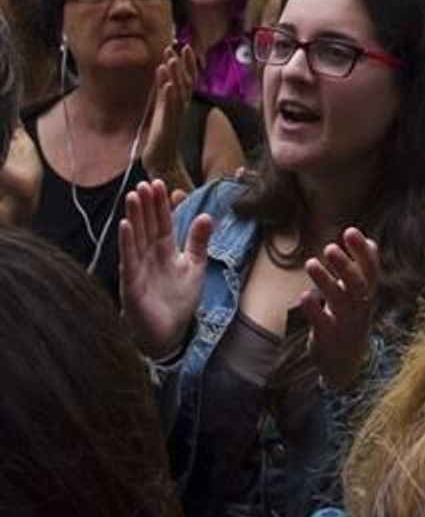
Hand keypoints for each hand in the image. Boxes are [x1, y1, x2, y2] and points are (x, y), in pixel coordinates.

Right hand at [118, 179, 211, 357]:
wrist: (170, 334)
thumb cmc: (179, 300)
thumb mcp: (195, 266)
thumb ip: (199, 242)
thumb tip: (207, 215)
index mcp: (164, 250)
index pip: (162, 222)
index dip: (161, 204)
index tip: (159, 183)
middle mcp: (149, 256)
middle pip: (146, 225)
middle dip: (145, 205)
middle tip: (144, 183)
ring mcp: (138, 269)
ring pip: (135, 238)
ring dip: (133, 217)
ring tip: (132, 196)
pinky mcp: (132, 284)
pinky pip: (128, 260)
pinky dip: (126, 242)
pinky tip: (125, 225)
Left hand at [142, 44, 198, 189]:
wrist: (161, 160)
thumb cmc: (161, 135)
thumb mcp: (162, 109)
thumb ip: (163, 91)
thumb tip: (163, 72)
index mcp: (180, 102)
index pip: (188, 78)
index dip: (188, 63)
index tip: (185, 46)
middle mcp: (181, 107)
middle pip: (185, 82)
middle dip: (182, 64)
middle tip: (179, 47)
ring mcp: (175, 116)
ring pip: (178, 93)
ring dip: (175, 76)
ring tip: (170, 61)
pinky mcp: (167, 126)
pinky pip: (170, 109)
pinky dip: (169, 96)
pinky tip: (167, 85)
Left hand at [302, 228, 380, 390]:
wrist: (345, 361)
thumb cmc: (351, 318)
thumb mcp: (361, 294)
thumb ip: (363, 269)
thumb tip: (370, 241)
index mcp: (368, 294)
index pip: (370, 270)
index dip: (362, 251)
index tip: (351, 231)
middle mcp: (359, 308)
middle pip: (357, 285)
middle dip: (345, 265)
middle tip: (330, 246)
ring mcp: (344, 323)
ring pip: (339, 301)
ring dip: (326, 282)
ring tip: (311, 263)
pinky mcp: (327, 337)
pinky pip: (321, 322)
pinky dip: (313, 309)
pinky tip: (303, 295)